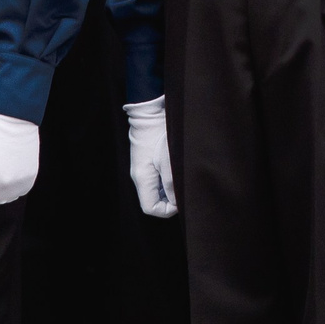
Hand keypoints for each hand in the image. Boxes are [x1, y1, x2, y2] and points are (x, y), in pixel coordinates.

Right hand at [123, 96, 177, 217]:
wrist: (151, 114)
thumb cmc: (160, 134)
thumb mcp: (169, 160)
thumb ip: (171, 184)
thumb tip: (177, 201)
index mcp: (142, 179)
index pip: (151, 208)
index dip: (167, 210)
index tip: (181, 199)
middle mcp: (140, 178)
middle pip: (153, 202)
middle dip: (170, 201)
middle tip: (184, 190)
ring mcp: (143, 171)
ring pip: (156, 193)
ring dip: (169, 191)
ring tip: (182, 180)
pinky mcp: (147, 164)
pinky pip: (157, 182)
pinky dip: (167, 183)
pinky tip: (177, 172)